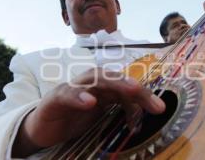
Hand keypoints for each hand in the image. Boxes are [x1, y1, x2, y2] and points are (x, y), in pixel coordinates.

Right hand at [12, 68, 164, 157]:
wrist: (46, 126)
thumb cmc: (76, 118)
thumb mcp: (103, 115)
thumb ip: (121, 110)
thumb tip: (146, 112)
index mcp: (104, 89)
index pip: (125, 86)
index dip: (142, 94)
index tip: (159, 107)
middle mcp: (91, 84)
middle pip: (113, 78)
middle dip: (132, 85)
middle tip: (148, 94)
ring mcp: (73, 88)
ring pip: (94, 78)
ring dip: (113, 82)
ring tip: (131, 90)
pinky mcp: (55, 98)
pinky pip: (66, 94)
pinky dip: (78, 96)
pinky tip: (90, 101)